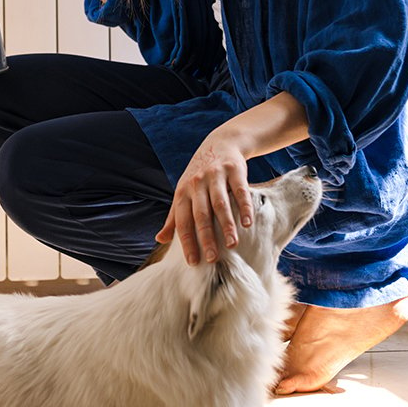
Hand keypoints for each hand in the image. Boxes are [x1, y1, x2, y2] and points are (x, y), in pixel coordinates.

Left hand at [155, 125, 254, 264]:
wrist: (220, 144)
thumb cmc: (199, 176)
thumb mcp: (183, 192)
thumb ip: (173, 217)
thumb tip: (160, 240)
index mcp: (183, 192)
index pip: (182, 221)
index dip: (186, 242)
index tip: (192, 263)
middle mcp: (197, 184)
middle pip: (201, 215)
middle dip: (206, 238)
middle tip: (212, 259)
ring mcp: (216, 176)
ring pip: (220, 204)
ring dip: (226, 226)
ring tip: (232, 245)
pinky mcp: (234, 170)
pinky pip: (240, 191)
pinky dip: (244, 207)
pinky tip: (248, 223)